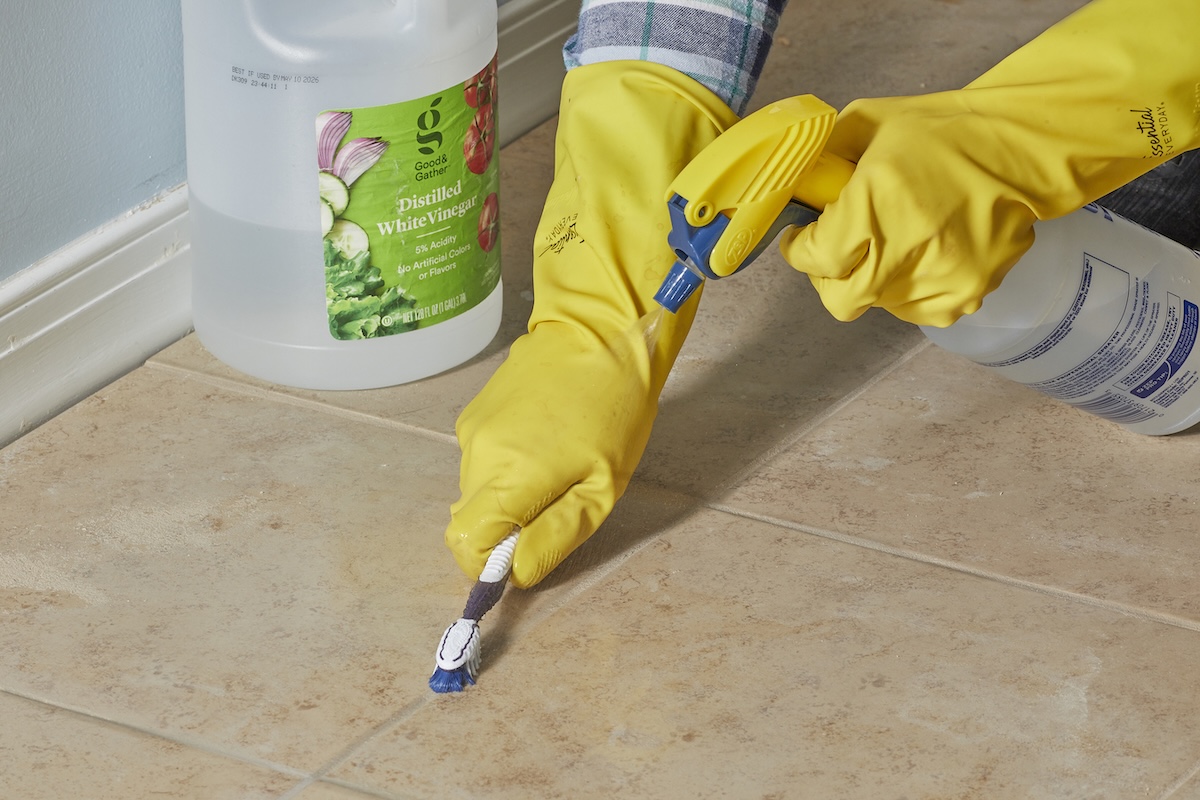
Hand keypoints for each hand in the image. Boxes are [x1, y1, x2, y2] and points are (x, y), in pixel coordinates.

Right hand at [444, 62, 737, 586]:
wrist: (600, 327)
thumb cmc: (613, 408)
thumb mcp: (601, 487)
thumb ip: (553, 536)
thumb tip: (515, 575)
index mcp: (508, 476)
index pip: (464, 545)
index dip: (486, 565)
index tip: (519, 558)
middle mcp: (476, 454)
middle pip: (473, 520)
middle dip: (508, 527)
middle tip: (560, 501)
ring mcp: (471, 429)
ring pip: (479, 490)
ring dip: (512, 493)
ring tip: (561, 460)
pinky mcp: (475, 412)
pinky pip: (484, 459)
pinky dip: (509, 464)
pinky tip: (548, 437)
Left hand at [780, 0, 1199, 326]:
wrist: (1021, 147)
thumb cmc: (941, 131)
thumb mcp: (868, 124)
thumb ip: (824, 157)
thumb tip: (796, 183)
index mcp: (872, 207)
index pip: (814, 259)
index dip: (799, 250)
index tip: (798, 238)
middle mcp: (902, 253)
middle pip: (839, 299)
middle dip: (828, 276)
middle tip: (833, 252)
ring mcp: (937, 281)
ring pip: (878, 305)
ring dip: (872, 280)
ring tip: (890, 243)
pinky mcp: (965, 295)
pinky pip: (918, 310)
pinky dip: (910, 289)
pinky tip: (921, 254)